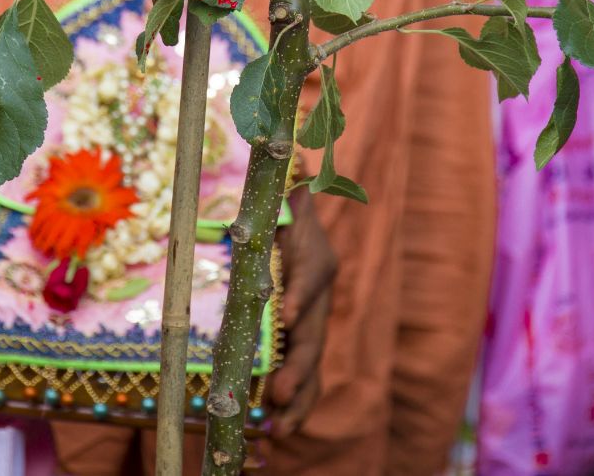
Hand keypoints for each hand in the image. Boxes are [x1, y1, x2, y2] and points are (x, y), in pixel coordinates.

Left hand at [267, 187, 335, 436]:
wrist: (297, 234)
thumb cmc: (287, 217)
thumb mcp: (287, 200)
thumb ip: (291, 187)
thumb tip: (297, 161)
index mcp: (316, 263)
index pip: (312, 278)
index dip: (300, 295)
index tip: (284, 313)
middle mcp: (319, 301)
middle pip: (314, 336)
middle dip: (297, 366)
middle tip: (277, 390)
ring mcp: (313, 329)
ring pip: (312, 368)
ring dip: (297, 399)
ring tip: (277, 427)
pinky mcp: (302, 349)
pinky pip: (304, 382)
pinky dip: (293, 408)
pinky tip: (274, 431)